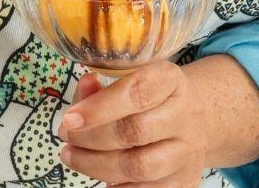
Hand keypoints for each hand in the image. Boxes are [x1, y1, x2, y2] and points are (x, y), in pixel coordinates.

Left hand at [57, 63, 208, 187]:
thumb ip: (101, 86)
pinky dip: (115, 184)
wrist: (192, 122)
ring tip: (72, 156)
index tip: (69, 120)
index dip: (99, 108)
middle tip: (66, 137)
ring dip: (96, 165)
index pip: (137, 92)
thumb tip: (85, 87)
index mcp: (170, 81)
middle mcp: (186, 116)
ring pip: (139, 167)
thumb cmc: (149, 98)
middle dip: (90, 138)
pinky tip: (98, 171)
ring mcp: (188, 152)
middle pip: (135, 131)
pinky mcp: (184, 180)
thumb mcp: (128, 80)